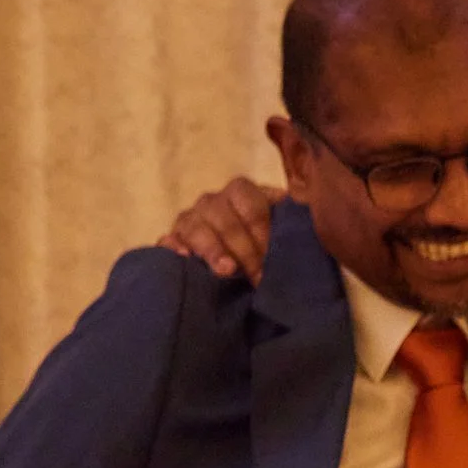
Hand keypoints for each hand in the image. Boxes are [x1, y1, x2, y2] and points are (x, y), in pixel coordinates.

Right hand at [158, 176, 282, 282]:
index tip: (271, 256)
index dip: (261, 230)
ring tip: (226, 270)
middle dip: (243, 247)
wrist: (237, 269)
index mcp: (241, 193)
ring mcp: (189, 220)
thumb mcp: (278, 232)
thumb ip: (287, 222)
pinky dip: (173, 247)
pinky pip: (167, 240)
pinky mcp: (172, 240)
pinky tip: (185, 257)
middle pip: (223, 217)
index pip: (249, 203)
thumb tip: (300, 211)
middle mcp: (213, 202)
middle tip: (257, 275)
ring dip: (213, 249)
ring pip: (195, 227)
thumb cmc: (263, 248)